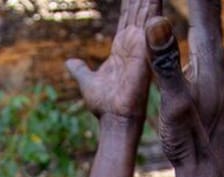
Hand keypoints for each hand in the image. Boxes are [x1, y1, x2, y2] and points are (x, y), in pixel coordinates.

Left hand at [66, 0, 160, 118]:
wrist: (113, 118)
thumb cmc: (103, 105)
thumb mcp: (87, 81)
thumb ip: (80, 70)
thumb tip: (69, 62)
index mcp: (122, 49)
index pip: (127, 18)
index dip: (131, 2)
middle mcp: (134, 44)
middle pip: (138, 10)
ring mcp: (141, 45)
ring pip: (147, 11)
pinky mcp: (145, 49)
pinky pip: (150, 21)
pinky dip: (154, 6)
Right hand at [145, 1, 223, 169]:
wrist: (205, 167)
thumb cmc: (189, 139)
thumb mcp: (174, 102)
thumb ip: (166, 65)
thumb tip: (158, 26)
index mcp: (208, 59)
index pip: (202, 8)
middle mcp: (215, 58)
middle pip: (208, 8)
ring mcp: (212, 66)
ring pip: (206, 20)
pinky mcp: (205, 76)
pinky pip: (199, 35)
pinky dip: (193, 17)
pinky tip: (188, 18)